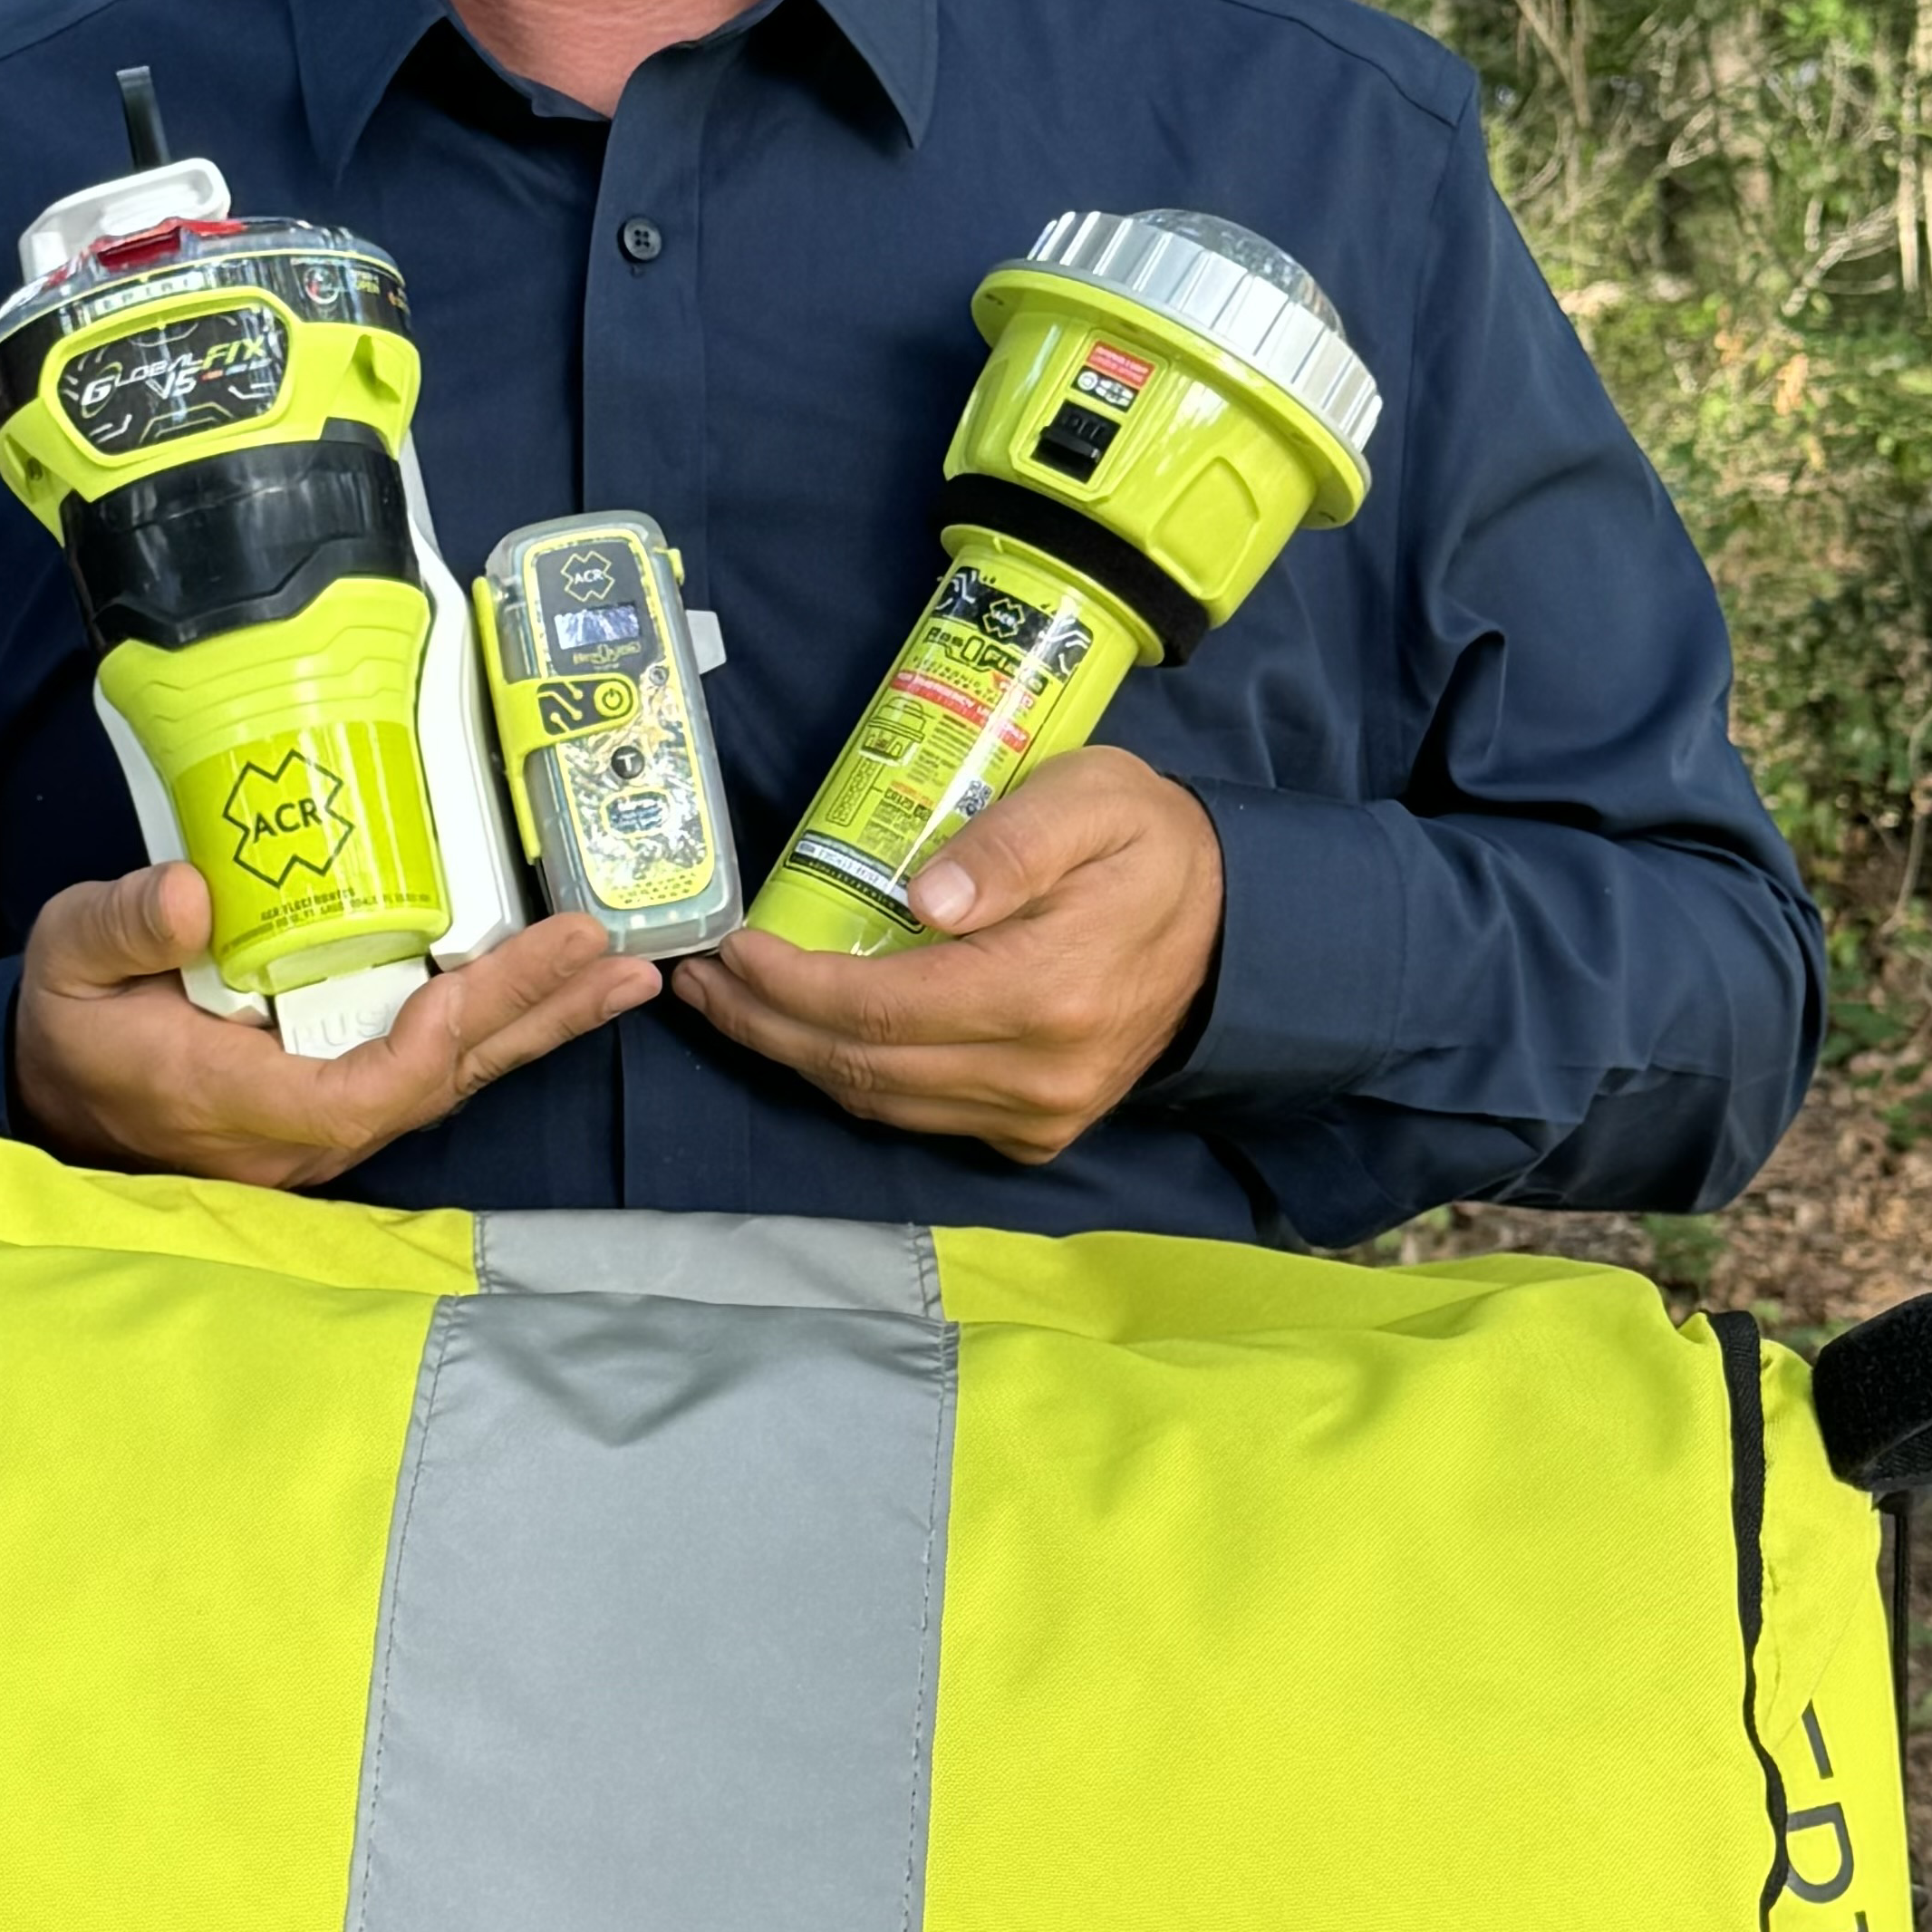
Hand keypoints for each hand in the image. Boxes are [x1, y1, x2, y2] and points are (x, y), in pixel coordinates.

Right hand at [13, 860, 656, 1190]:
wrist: (52, 1095)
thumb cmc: (68, 1026)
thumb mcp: (68, 960)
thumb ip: (122, 927)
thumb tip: (191, 894)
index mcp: (242, 1102)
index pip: (368, 1090)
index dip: (436, 1042)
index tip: (488, 976)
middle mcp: (303, 1133)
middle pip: (442, 1082)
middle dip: (532, 1017)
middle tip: (618, 960)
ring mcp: (327, 1127)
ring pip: (452, 1081)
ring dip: (538, 1026)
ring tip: (623, 978)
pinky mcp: (338, 1103)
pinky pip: (433, 1073)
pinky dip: (499, 1031)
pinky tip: (555, 996)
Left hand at [673, 750, 1221, 1165]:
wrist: (1234, 924)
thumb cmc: (1148, 844)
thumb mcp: (1090, 800)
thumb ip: (1010, 844)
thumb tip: (920, 899)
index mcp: (1047, 992)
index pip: (881, 1009)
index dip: (789, 986)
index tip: (728, 948)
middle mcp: (1038, 1074)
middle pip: (863, 1069)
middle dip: (764, 1024)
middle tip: (697, 979)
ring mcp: (1040, 1114)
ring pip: (881, 1103)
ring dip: (794, 1057)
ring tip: (730, 1004)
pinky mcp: (1038, 1130)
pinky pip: (918, 1117)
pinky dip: (853, 1079)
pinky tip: (808, 1033)